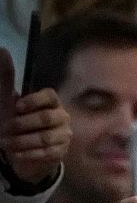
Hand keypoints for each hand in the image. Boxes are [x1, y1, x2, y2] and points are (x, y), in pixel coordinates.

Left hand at [0, 47, 69, 184]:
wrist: (22, 150)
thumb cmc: (16, 121)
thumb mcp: (7, 100)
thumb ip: (6, 77)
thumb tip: (2, 49)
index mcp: (51, 102)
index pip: (50, 96)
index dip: (33, 101)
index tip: (16, 107)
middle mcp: (62, 117)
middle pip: (47, 118)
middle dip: (22, 124)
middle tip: (5, 128)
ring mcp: (64, 135)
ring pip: (45, 138)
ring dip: (22, 141)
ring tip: (6, 143)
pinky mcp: (62, 152)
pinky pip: (46, 153)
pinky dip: (27, 153)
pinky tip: (15, 153)